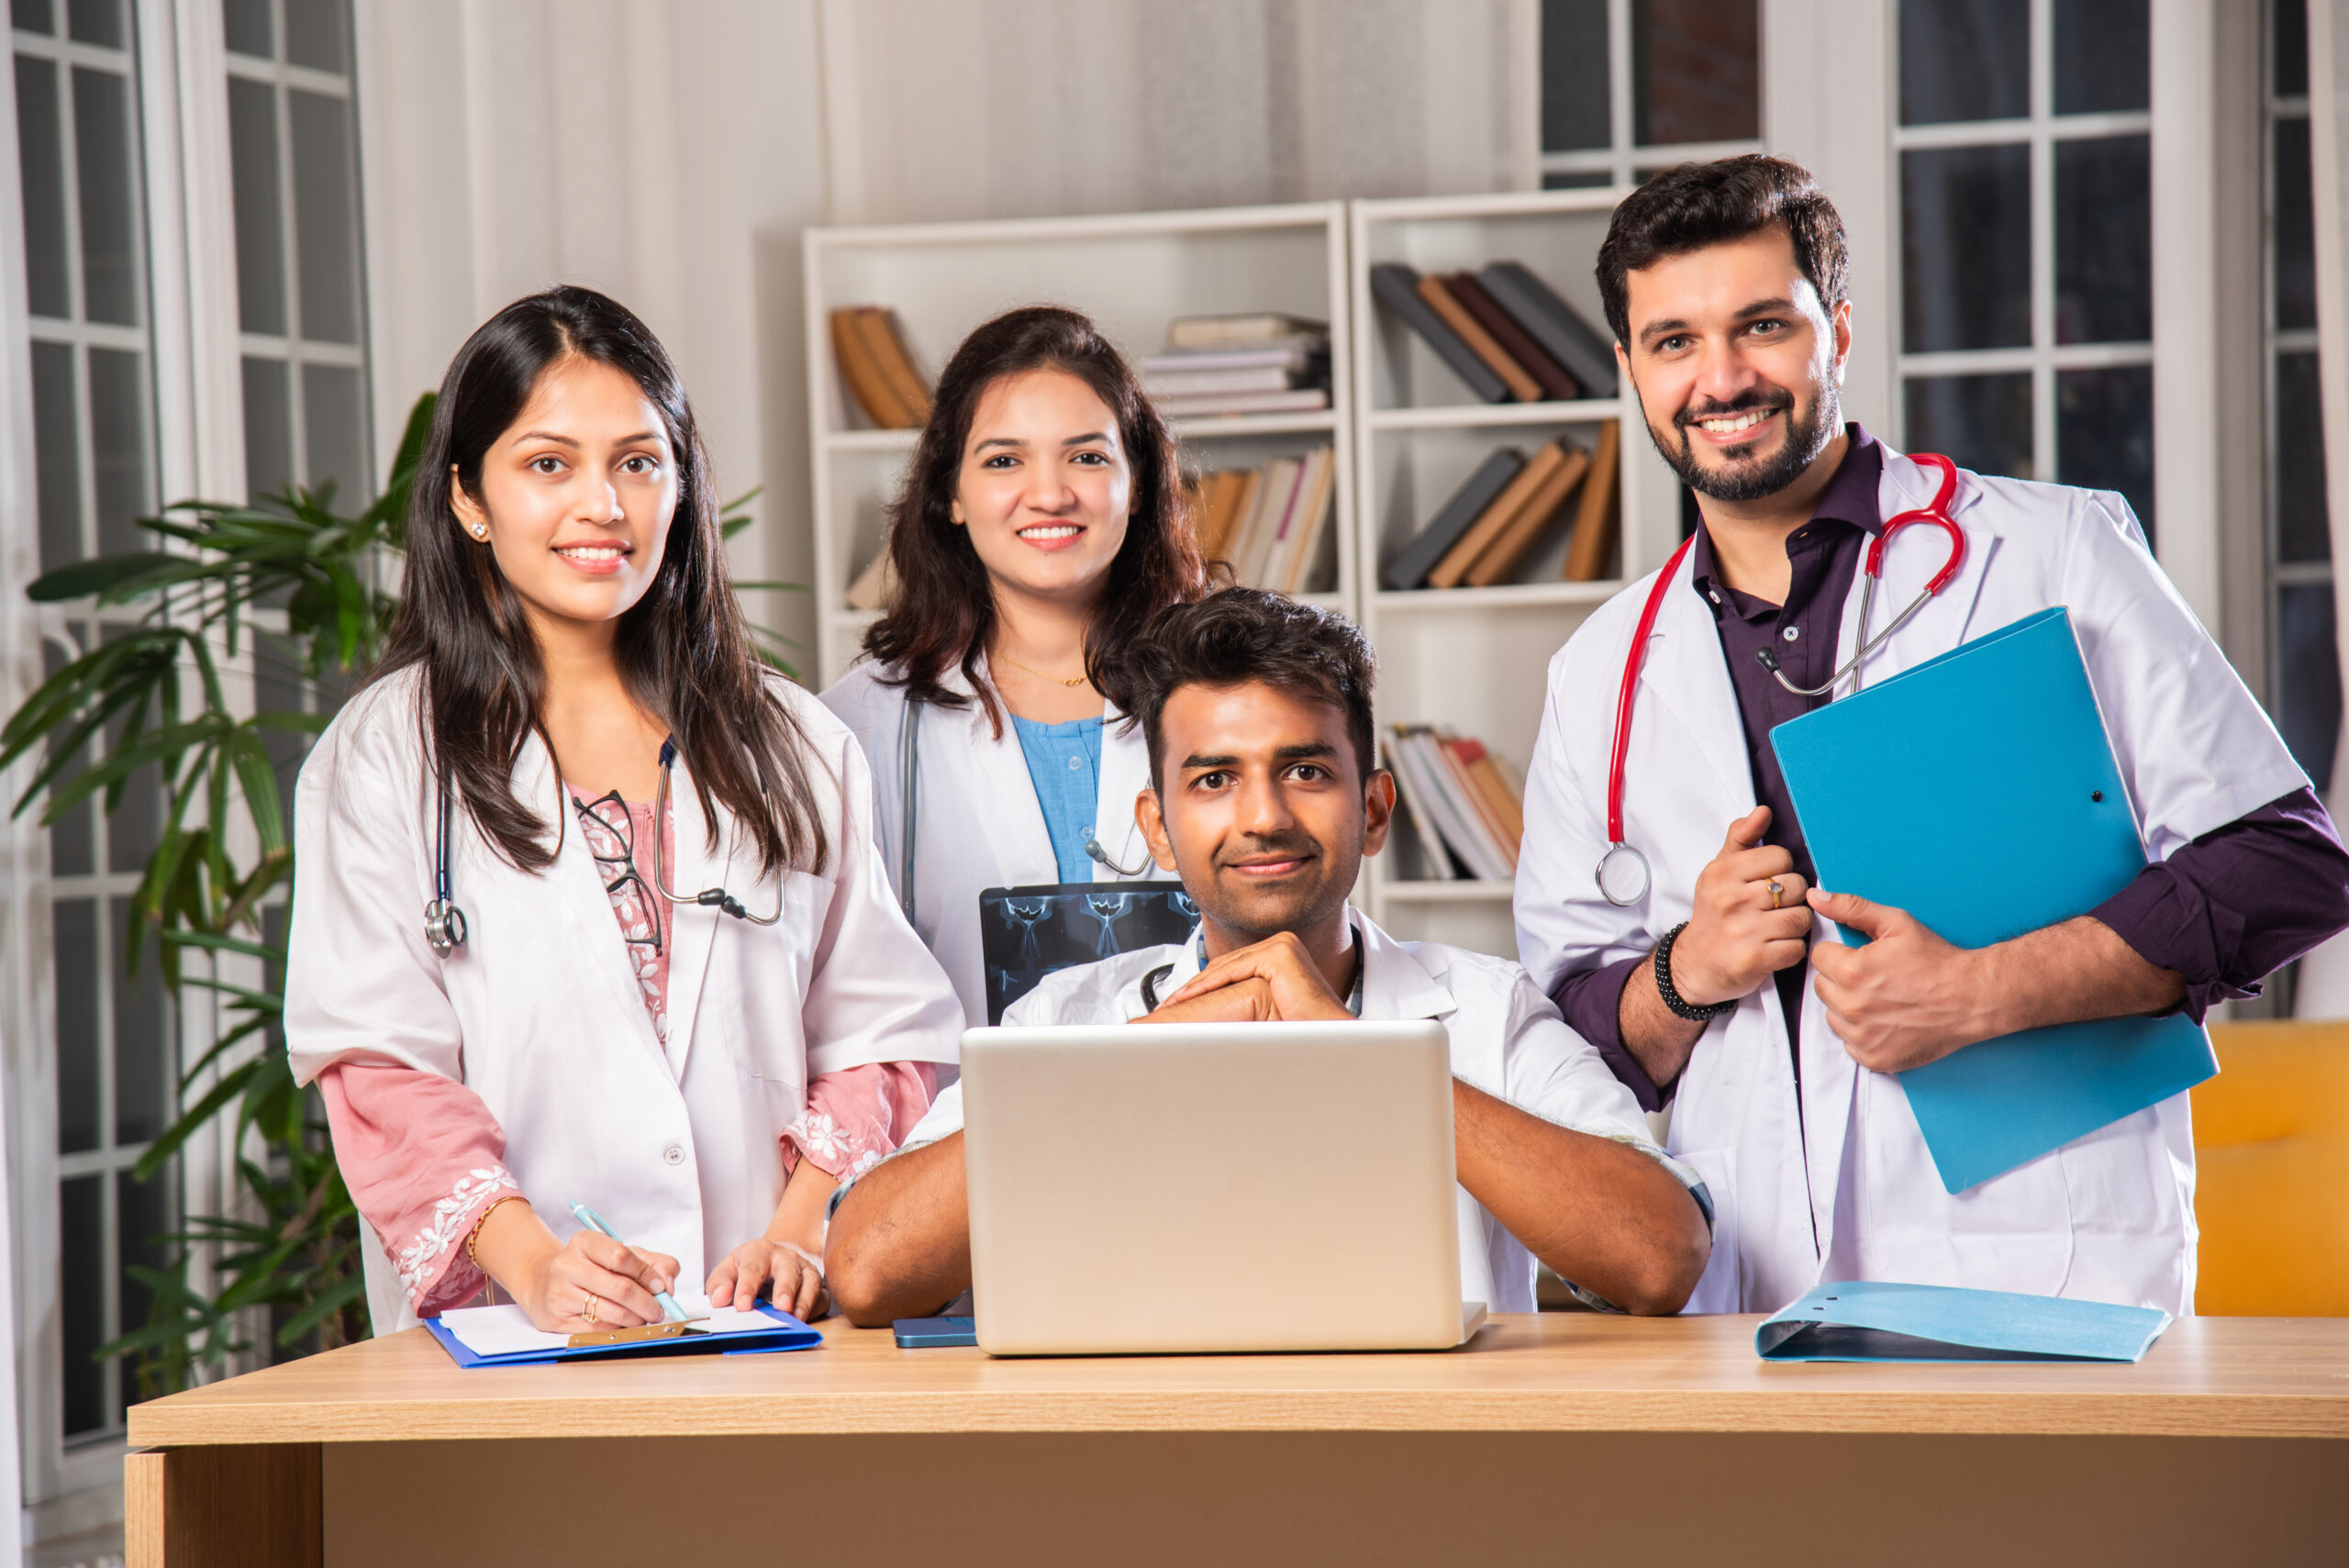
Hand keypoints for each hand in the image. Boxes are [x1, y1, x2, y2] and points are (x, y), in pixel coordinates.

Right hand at [518, 1229, 679, 1333]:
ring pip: (611, 1313)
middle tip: (658, 1310)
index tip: (661, 1286)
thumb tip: (668, 1282)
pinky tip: (621, 1323)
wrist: (544, 1283)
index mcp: (584, 1242)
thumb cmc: (591, 1268)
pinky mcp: (556, 1318)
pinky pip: (598, 1329)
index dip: (646, 1273)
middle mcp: (567, 1265)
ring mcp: (559, 1293)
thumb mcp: (619, 1254)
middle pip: (620, 1288)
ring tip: (642, 1317)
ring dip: (636, 1319)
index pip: (621, 1255)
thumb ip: (652, 1262)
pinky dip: (618, 1329)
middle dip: (647, 1303)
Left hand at [706, 1237, 828, 1319]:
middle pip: (788, 1270)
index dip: (747, 1287)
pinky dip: (815, 1309)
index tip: (742, 1307)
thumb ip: (719, 1283)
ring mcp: (804, 1270)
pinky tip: (805, 1321)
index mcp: (758, 1251)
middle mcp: (785, 1257)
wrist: (775, 1258)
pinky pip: (822, 1297)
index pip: (753, 1268)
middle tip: (781, 1308)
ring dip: (804, 1301)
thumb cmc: (749, 1268)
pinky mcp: (818, 1285)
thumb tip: (720, 1299)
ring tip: (796, 1319)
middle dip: (785, 1289)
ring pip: (810, 1282)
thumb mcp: (728, 1270)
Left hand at [1154, 931, 1351, 1021]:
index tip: (1176, 1005)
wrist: (1328, 1040)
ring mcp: (1283, 945)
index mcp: (1282, 955)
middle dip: (1194, 988)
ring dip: (1195, 988)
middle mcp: (1283, 945)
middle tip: (1166, 1007)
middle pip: (1226, 966)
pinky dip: (1208, 985)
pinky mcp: (1281, 952)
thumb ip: (1243, 1005)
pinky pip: (1234, 969)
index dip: (1202, 988)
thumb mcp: (1264, 1013)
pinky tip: (1187, 999)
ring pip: (1226, 967)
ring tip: (1171, 1005)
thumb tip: (1208, 1019)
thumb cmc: (1301, 1031)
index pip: (1232, 969)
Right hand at [1669, 807, 1811, 1006]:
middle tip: (1773, 909)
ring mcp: (1743, 931)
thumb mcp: (1718, 872)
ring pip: (1802, 917)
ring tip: (1775, 928)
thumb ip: (1741, 838)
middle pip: (1797, 887)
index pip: (1781, 857)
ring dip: (1795, 926)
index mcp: (1723, 873)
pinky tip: (1774, 948)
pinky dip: (1791, 950)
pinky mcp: (1755, 959)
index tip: (1766, 883)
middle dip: (1792, 899)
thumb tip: (1763, 811)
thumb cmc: (1713, 913)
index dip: (1781, 870)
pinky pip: (1797, 947)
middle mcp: (1731, 900)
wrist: (1695, 963)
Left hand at [1806, 888, 1990, 1071]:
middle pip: (1822, 987)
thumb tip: (1815, 897)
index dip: (1840, 953)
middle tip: (1874, 977)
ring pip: (1832, 1015)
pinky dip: (1861, 1033)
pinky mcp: (1874, 1058)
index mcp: (1851, 971)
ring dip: (1848, 1006)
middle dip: (1841, 978)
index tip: (1862, 957)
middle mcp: (1852, 1006)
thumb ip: (1850, 908)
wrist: (1971, 999)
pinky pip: (1848, 1043)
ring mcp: (1862, 1036)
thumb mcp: (1896, 923)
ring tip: (1881, 998)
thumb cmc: (1936, 960)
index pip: (1819, 957)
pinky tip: (1885, 1020)